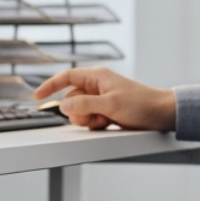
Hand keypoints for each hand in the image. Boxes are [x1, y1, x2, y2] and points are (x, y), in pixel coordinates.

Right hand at [33, 67, 176, 131]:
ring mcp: (102, 99)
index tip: (37, 97)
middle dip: (78, 112)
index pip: (66, 77)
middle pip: (71, 100)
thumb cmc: (142, 104)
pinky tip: (108, 123)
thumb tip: (63, 106)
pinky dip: (95, 123)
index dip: (50, 86)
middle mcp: (97, 86)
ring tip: (105, 120)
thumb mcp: (110, 104)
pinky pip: (90, 119)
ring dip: (87, 119)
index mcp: (97, 77)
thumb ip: (85, 105)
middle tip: (95, 116)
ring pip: (79, 112)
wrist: (162, 114)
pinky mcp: (107, 111)